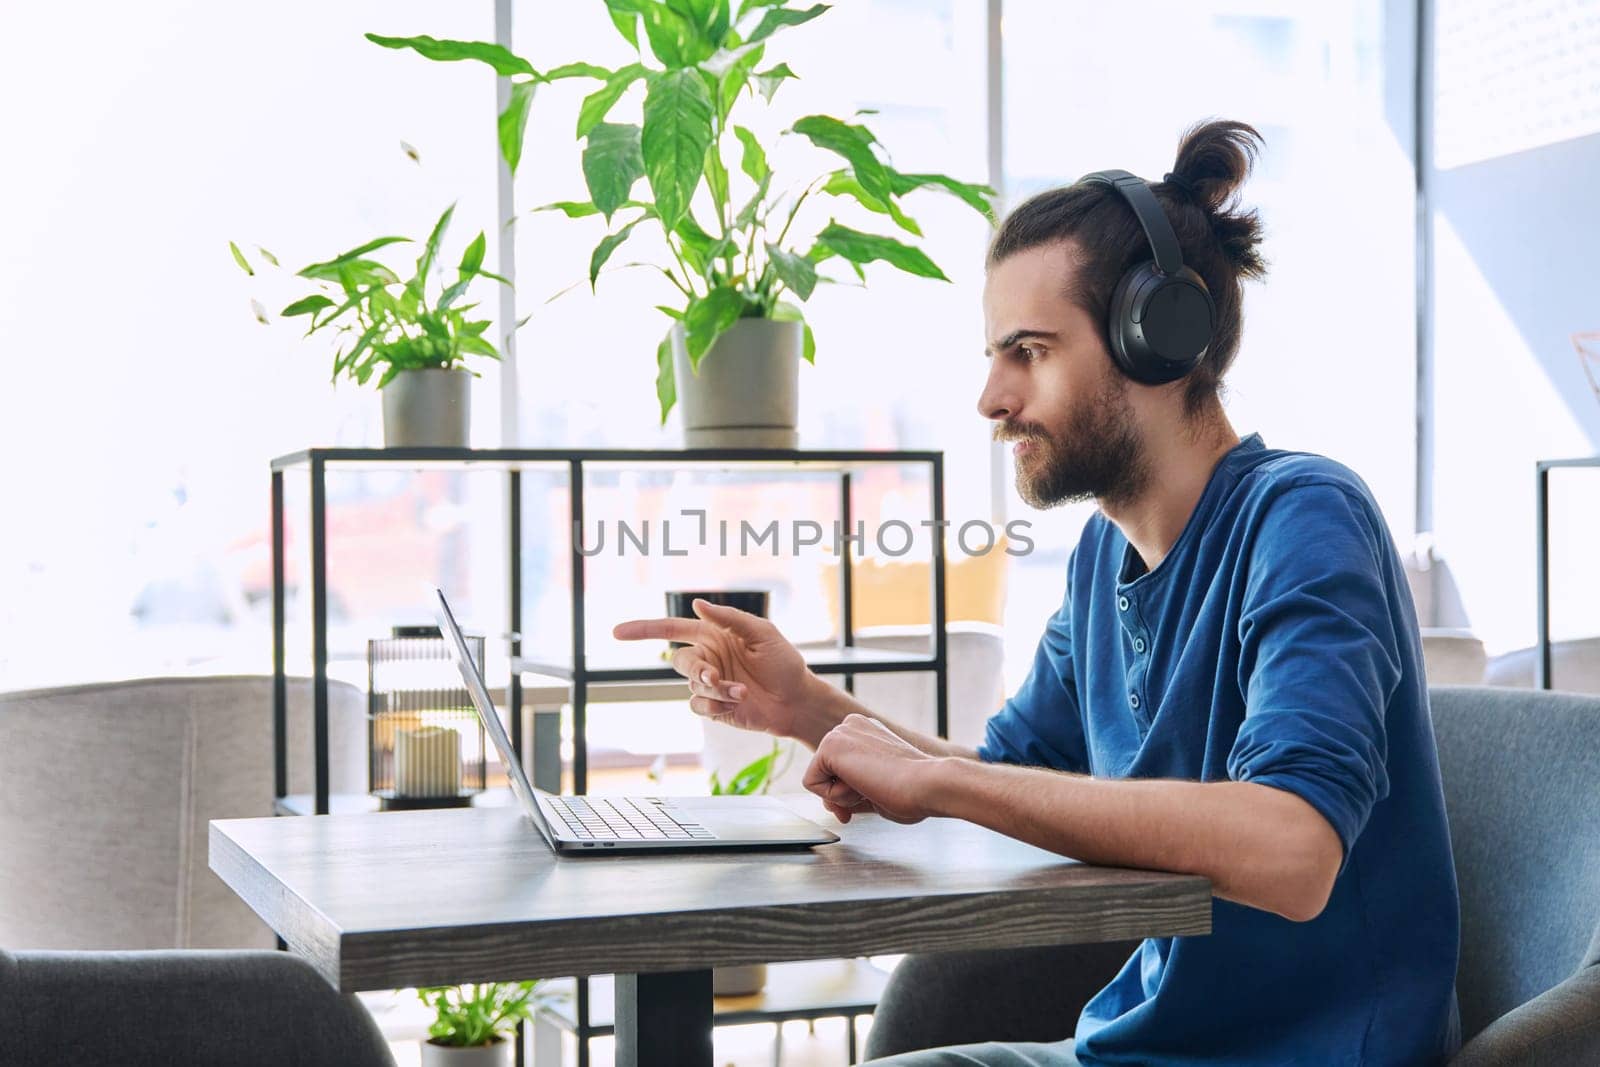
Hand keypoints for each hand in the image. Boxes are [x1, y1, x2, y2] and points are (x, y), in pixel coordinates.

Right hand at [612, 599, 814, 738]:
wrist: (796, 699)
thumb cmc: (783, 662)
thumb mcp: (761, 633)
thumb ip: (729, 618)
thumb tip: (697, 604)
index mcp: (713, 636)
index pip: (671, 629)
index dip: (643, 630)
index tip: (617, 632)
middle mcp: (707, 658)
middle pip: (679, 661)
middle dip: (695, 670)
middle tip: (714, 677)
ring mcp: (709, 684)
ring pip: (691, 686)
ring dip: (715, 689)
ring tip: (742, 691)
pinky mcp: (714, 707)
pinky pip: (698, 706)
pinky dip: (715, 704)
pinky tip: (737, 701)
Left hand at [803, 714, 946, 824]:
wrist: (929, 784)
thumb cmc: (914, 790)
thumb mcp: (876, 789)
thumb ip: (852, 791)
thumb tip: (830, 803)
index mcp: (865, 732)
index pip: (838, 768)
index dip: (847, 793)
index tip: (866, 800)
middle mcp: (851, 726)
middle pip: (825, 773)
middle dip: (841, 796)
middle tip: (869, 796)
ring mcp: (839, 732)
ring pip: (818, 779)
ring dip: (842, 796)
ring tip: (873, 786)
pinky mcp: (829, 745)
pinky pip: (811, 784)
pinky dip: (834, 797)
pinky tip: (862, 786)